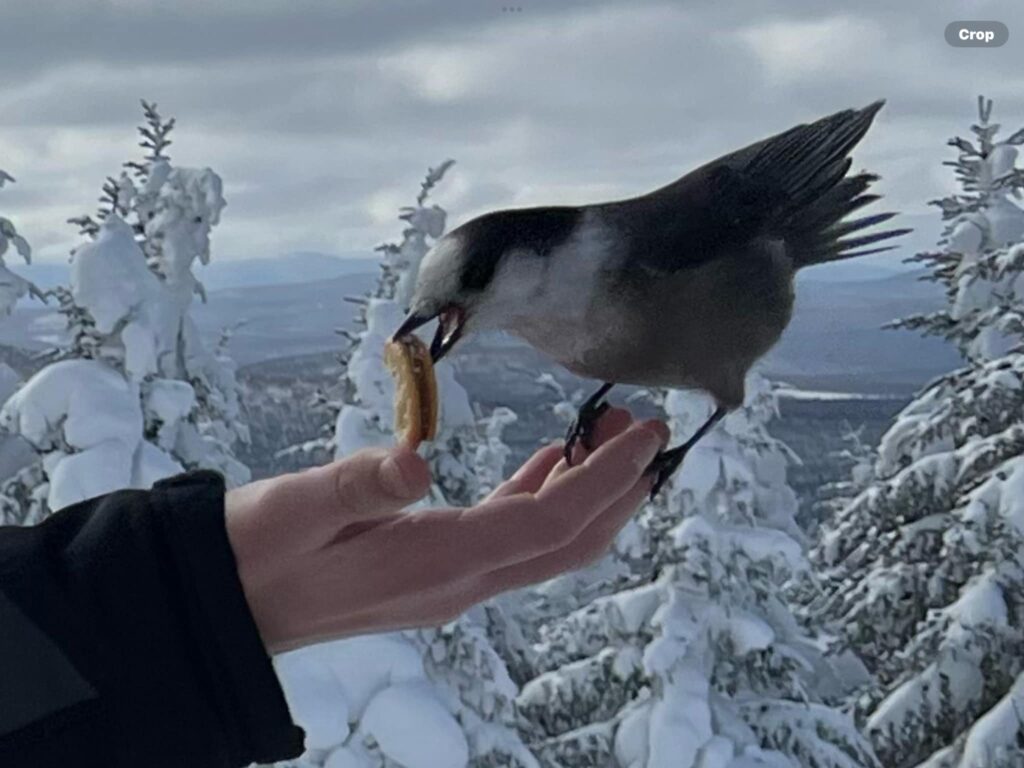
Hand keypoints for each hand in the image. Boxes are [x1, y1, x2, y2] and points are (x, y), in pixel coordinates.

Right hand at [225, 408, 667, 653]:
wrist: (230, 605)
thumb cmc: (258, 552)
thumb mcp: (298, 508)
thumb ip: (360, 485)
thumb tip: (416, 460)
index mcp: (438, 563)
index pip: (550, 523)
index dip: (606, 480)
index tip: (646, 435)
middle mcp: (461, 582)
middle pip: (568, 543)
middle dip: (618, 489)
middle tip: (641, 427)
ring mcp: (452, 583)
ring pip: (547, 543)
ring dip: (587, 492)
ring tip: (605, 430)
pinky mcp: (437, 572)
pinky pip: (511, 538)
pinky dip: (543, 497)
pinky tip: (550, 460)